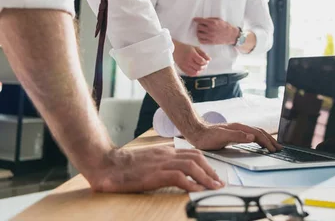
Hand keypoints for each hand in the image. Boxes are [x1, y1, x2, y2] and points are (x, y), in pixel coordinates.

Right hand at [87, 146, 223, 192]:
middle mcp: (166, 154)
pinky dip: (191, 184)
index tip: (213, 175)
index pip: (192, 153)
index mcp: (165, 152)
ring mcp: (161, 163)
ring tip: (214, 187)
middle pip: (196, 157)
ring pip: (191, 165)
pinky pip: (179, 177)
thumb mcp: (148, 161)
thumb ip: (161, 163)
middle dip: (211, 170)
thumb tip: (175, 174)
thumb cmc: (124, 167)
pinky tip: (197, 191)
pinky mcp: (154, 174)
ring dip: (206, 177)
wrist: (106, 164)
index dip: (206, 164)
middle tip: (219, 182)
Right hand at [173, 40, 209, 75]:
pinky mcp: (182, 69)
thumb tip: (209, 59)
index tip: (206, 61)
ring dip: (200, 70)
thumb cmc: (186, 48)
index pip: (201, 61)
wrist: (174, 50)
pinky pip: (191, 74)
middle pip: (199, 67)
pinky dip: (195, 73)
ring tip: (200, 67)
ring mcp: (185, 66)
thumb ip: (203, 53)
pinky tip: (196, 69)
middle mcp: (188, 61)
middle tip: (204, 64)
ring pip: (195, 72)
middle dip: (204, 66)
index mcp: (192, 54)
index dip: (205, 62)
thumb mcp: (195, 48)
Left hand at [190, 123, 282, 152]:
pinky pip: (251, 136)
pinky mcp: (235, 134)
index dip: (267, 142)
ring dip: (266, 139)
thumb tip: (252, 136)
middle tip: (280, 148)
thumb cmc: (207, 136)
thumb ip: (237, 136)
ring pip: (257, 133)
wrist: (196, 132)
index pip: (258, 134)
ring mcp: (238, 131)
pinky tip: (260, 144)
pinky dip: (259, 140)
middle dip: (271, 140)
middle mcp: (240, 128)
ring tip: (274, 146)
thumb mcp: (221, 137)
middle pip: (260, 132)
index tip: (274, 150)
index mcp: (239, 128)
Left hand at [194, 17, 238, 44]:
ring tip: (201, 31)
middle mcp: (210, 29)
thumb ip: (210, 19)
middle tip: (201, 26)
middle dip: (199, 26)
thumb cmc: (225, 26)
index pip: (200, 21)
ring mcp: (210, 36)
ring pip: (198, 34)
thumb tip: (202, 20)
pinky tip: (202, 36)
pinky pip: (201, 41)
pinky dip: (200, 38)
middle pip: (198, 27)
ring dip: (199, 32)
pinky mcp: (211, 42)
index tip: (194, 19)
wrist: (231, 35)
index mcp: (212, 23)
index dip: (196, 20)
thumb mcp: (218, 19)